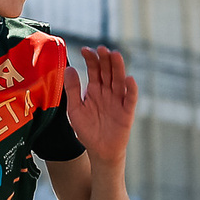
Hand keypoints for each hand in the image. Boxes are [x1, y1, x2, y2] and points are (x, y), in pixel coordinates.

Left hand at [62, 46, 137, 165]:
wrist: (99, 151)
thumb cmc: (87, 130)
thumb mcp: (75, 109)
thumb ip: (72, 90)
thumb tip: (69, 68)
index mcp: (95, 89)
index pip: (94, 70)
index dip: (91, 59)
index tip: (85, 49)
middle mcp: (108, 91)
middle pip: (108, 71)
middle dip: (105, 59)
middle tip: (102, 48)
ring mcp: (118, 100)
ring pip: (119, 81)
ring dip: (118, 68)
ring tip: (115, 55)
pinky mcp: (126, 112)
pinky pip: (130, 99)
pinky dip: (130, 89)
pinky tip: (129, 79)